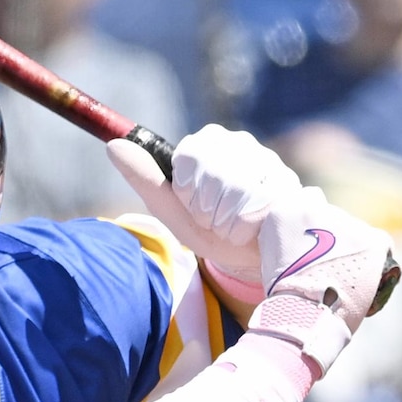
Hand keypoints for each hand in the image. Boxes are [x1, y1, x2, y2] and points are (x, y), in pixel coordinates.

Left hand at [126, 125, 391, 327]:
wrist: (260, 258)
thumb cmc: (216, 232)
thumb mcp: (175, 211)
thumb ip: (145, 178)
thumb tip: (113, 145)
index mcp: (209, 142)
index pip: (188, 157)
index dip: (188, 191)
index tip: (197, 205)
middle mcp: (240, 143)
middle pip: (209, 173)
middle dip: (208, 209)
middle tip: (219, 220)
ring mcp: (268, 161)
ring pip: (232, 189)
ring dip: (227, 221)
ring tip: (238, 226)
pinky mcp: (288, 183)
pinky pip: (256, 206)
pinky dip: (247, 229)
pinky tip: (258, 230)